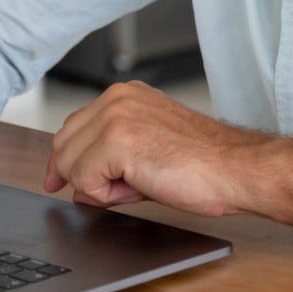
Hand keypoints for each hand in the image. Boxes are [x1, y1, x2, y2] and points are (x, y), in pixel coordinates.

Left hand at [43, 81, 261, 216]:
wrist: (236, 169)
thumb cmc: (205, 164)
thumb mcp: (148, 149)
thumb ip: (109, 160)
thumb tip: (78, 185)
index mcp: (126, 95)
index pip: (72, 128)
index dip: (65, 161)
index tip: (56, 181)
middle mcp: (117, 98)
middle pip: (63, 145)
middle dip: (83, 176)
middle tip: (126, 189)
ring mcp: (115, 117)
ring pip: (69, 164)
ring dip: (99, 187)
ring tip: (140, 184)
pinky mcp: (116, 142)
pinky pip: (84, 181)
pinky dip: (106, 196)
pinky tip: (139, 187)